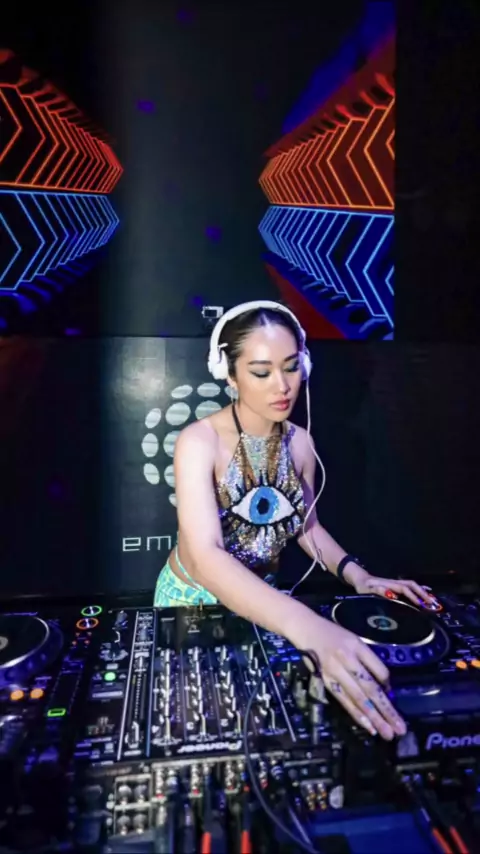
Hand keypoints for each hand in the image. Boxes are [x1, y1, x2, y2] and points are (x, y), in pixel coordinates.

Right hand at [300, 616, 406, 740]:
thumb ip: (368, 659)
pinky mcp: (326, 682)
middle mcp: (346, 660)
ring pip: (358, 699)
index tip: (393, 696)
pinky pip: (344, 701)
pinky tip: (369, 727)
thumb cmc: (334, 634)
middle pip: (370, 688)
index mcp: (357, 646)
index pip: (379, 669)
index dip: (388, 685)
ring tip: (388, 734)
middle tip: (400, 729)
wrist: (306, 630)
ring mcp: (335, 673)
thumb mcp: (354, 639)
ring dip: (374, 718)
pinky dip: (357, 715)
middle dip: (386, 710)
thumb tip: (383, 685)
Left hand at [352, 571, 436, 607]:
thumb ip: (378, 591)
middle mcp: (395, 582)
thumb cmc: (363, 587)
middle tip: (432, 603)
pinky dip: (419, 590)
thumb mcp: (367, 590)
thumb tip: (392, 594)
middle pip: (412, 585)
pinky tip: (425, 594)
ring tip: (432, 600)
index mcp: (389, 584)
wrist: (360, 579)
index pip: (405, 589)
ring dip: (422, 591)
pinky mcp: (396, 586)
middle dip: (422, 593)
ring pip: (412, 585)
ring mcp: (396, 583)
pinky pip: (410, 587)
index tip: (421, 604)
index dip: (413, 596)